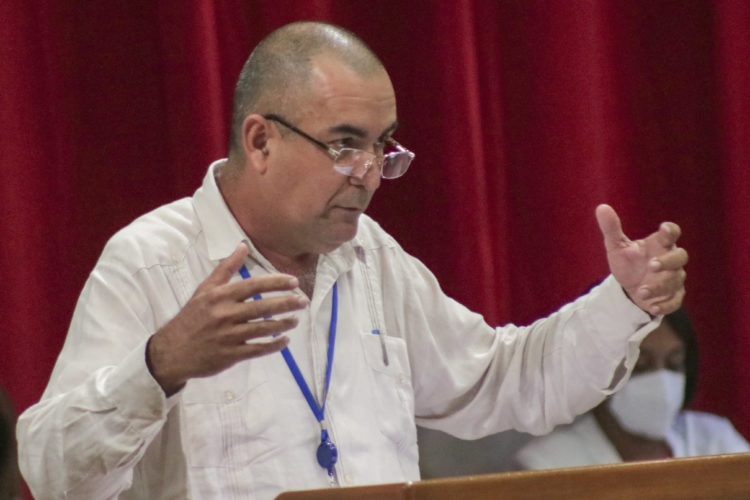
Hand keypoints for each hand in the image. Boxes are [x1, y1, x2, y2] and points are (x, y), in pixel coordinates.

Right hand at [147, 243, 307, 394]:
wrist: (171, 351)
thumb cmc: (192, 317)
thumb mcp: (205, 289)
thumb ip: (226, 268)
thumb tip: (242, 245)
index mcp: (220, 297)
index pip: (253, 285)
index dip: (276, 283)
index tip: (294, 282)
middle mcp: (225, 315)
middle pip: (263, 307)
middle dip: (287, 303)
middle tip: (303, 301)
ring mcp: (228, 336)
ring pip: (263, 329)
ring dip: (283, 324)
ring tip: (296, 320)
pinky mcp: (230, 355)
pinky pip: (257, 349)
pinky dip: (273, 345)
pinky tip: (285, 341)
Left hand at [596, 204, 686, 315]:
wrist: (629, 287)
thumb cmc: (628, 262)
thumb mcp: (616, 246)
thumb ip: (611, 228)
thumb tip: (601, 207)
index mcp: (659, 244)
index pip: (671, 233)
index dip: (670, 231)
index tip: (664, 230)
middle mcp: (670, 260)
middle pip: (680, 256)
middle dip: (668, 261)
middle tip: (652, 265)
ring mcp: (674, 278)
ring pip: (675, 281)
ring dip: (659, 287)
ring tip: (641, 291)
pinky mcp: (673, 296)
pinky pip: (675, 301)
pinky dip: (665, 304)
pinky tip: (652, 306)